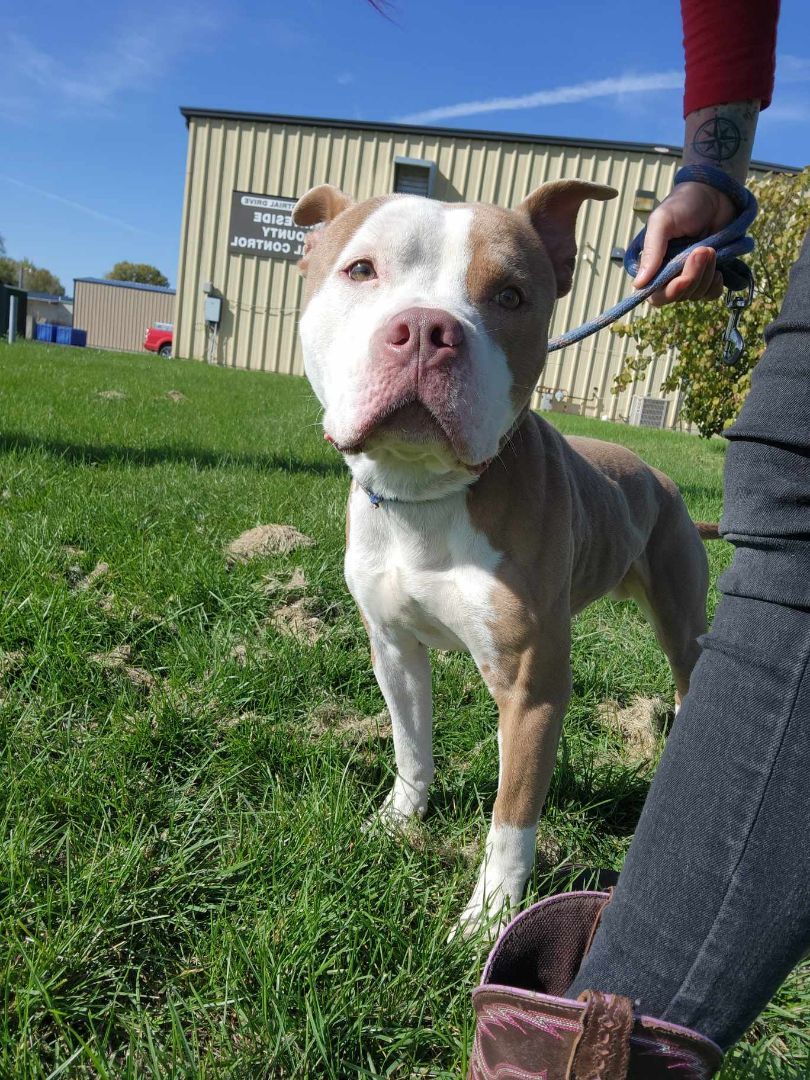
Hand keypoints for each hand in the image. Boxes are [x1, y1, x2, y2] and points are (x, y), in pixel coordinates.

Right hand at [635, 181, 736, 306]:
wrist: (716, 193)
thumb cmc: (684, 203)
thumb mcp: (662, 222)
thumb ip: (651, 251)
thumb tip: (638, 284)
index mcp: (653, 264)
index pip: (655, 294)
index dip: (669, 292)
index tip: (683, 279)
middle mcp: (670, 274)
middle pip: (677, 296)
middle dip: (692, 278)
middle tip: (702, 250)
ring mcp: (691, 275)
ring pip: (696, 294)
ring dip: (706, 274)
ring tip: (711, 248)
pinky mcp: (710, 274)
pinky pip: (711, 294)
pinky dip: (715, 285)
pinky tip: (718, 268)